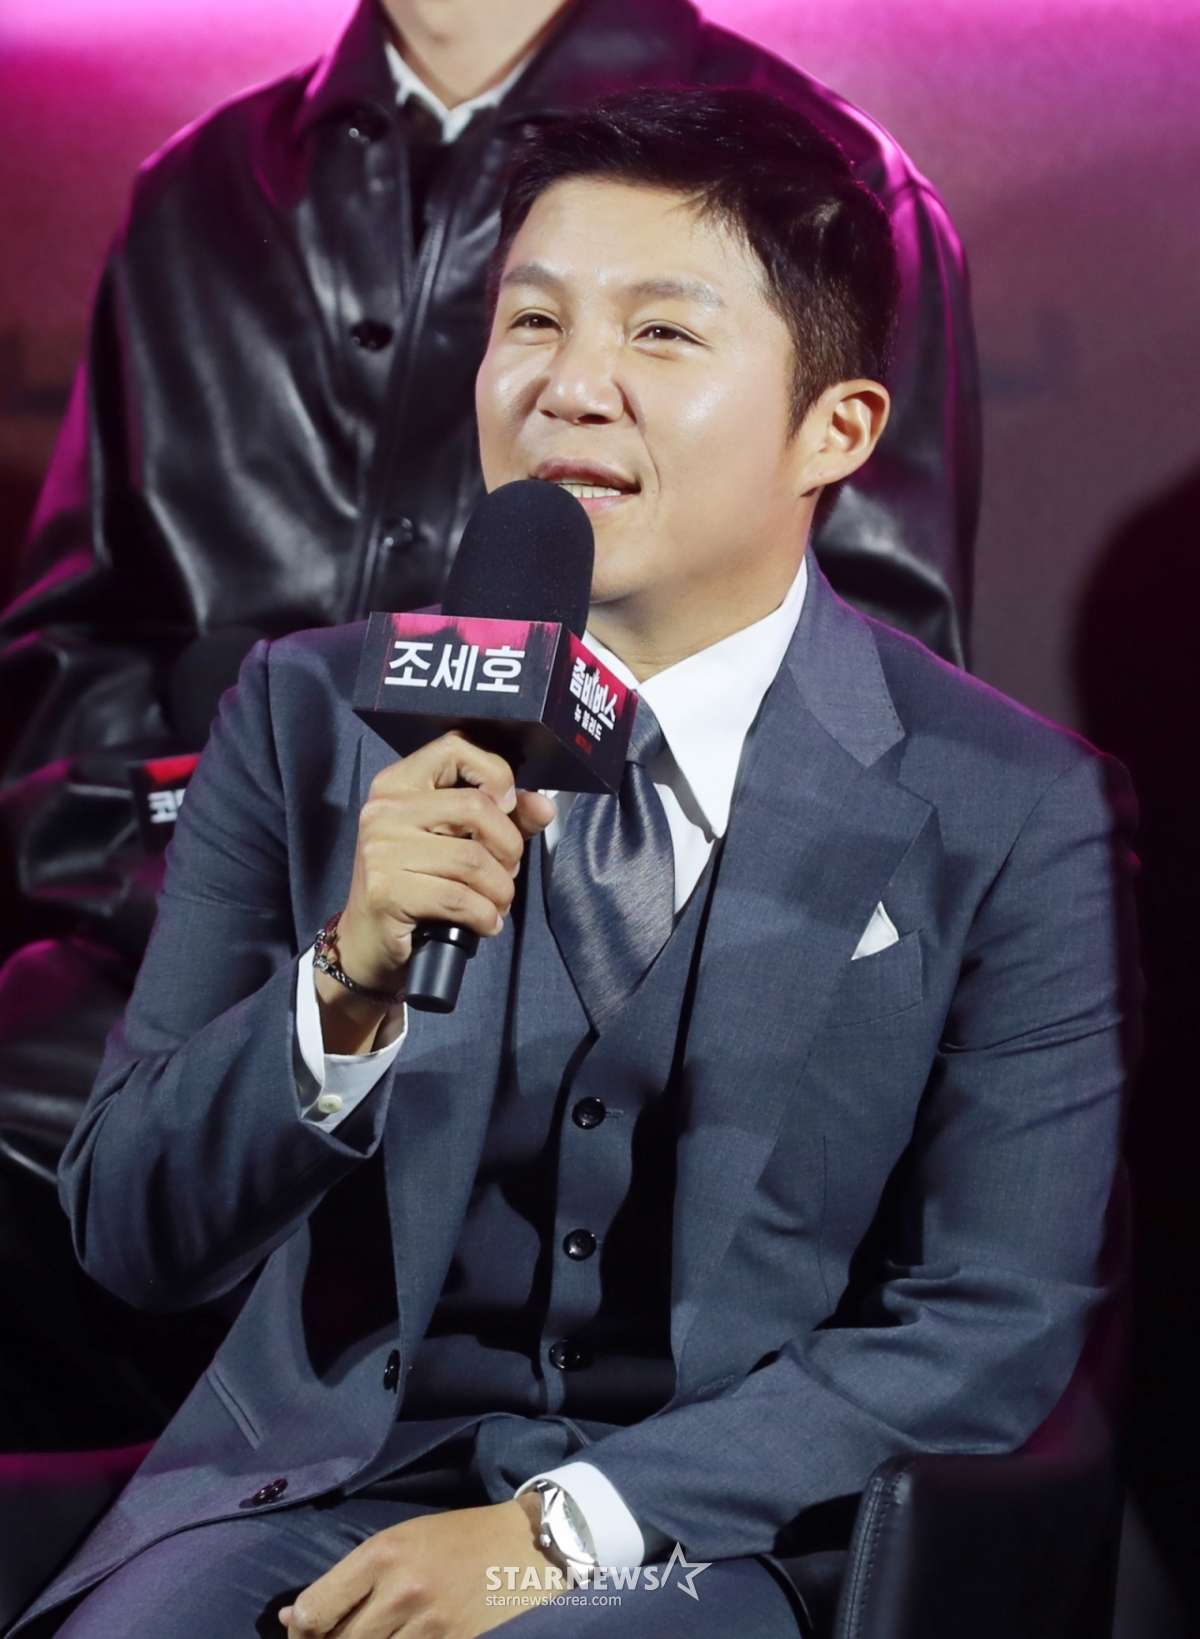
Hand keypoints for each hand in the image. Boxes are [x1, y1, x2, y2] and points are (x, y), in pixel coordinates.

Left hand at [279, 1495, 556, 1637]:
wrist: (530, 1548)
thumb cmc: (460, 1540)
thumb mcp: (403, 1542)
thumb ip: (351, 1580)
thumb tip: (294, 1619)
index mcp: (383, 1554)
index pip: (315, 1610)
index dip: (302, 1632)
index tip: (306, 1635)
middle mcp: (401, 1591)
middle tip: (342, 1638)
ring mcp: (429, 1626)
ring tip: (380, 1636)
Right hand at [315, 734, 553, 1051]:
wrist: (367, 942)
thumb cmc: (415, 886)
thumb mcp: (455, 842)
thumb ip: (501, 818)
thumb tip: (543, 805)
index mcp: (398, 784)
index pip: (456, 747)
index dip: (496, 774)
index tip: (507, 809)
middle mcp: (384, 810)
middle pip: (476, 807)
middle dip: (508, 847)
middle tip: (506, 871)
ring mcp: (381, 850)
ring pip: (473, 860)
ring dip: (500, 890)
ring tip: (497, 903)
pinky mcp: (386, 892)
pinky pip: (459, 899)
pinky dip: (485, 916)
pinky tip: (484, 923)